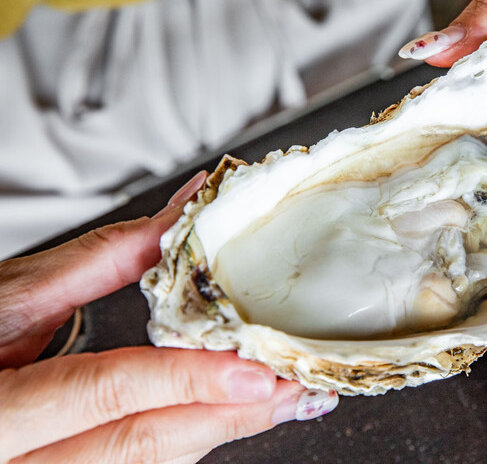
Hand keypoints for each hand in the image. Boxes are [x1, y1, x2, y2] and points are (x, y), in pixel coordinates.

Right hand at [0, 172, 338, 461]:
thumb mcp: (14, 295)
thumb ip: (103, 260)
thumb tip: (183, 214)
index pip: (104, 392)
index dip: (186, 381)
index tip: (254, 371)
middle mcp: (16, 462)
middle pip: (140, 445)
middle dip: (226, 415)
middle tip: (293, 387)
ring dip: (216, 430)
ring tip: (274, 399)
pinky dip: (187, 439)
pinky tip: (224, 416)